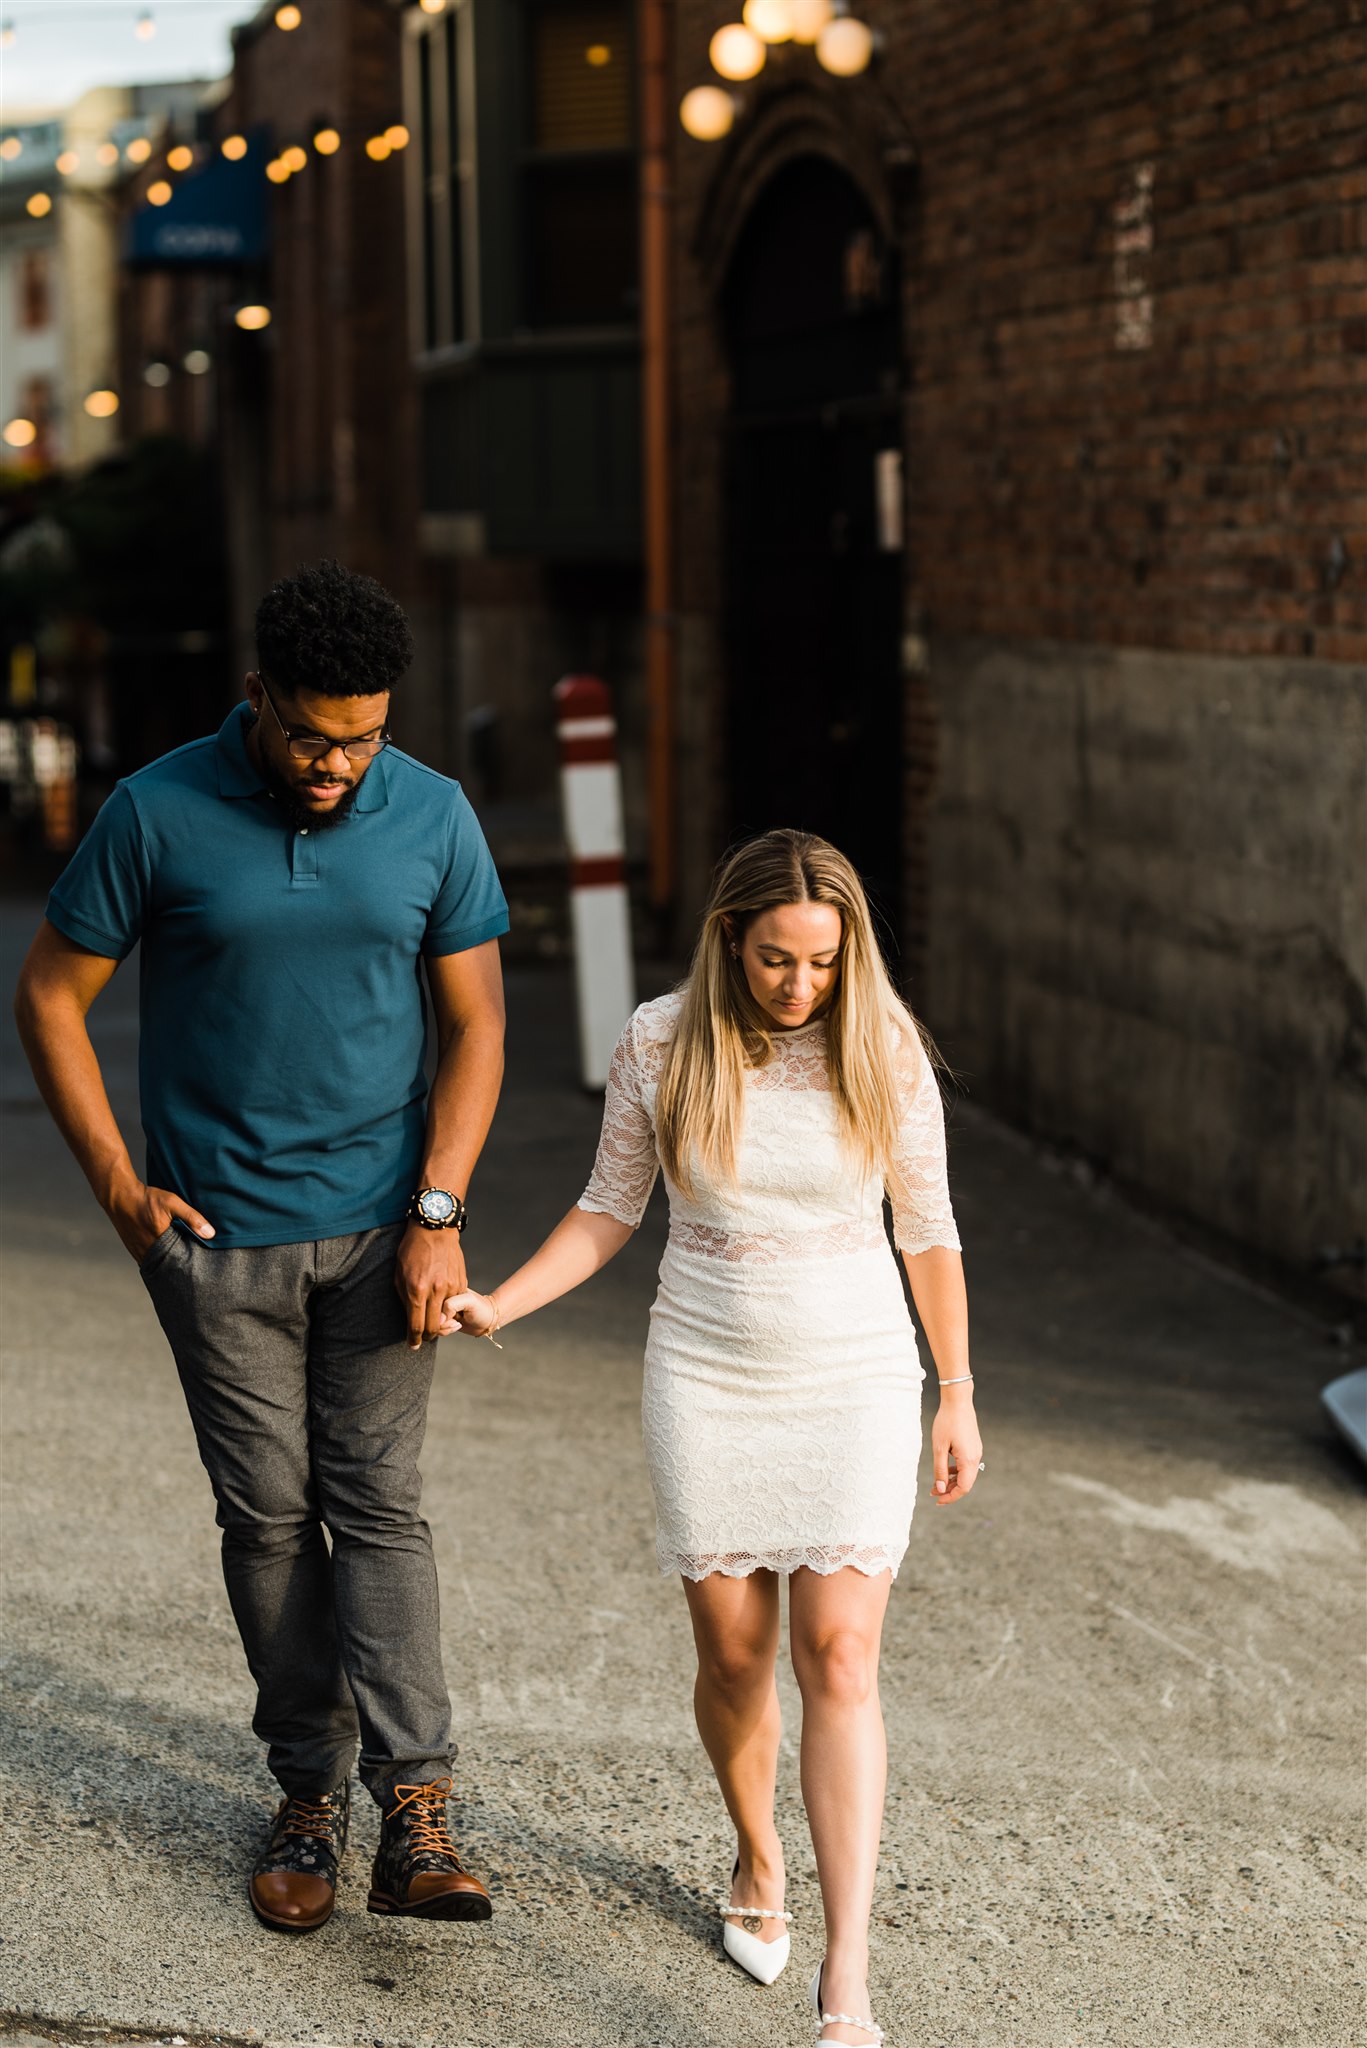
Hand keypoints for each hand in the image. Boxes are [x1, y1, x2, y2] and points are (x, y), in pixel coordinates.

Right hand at [109, 1178, 215, 1264]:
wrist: (120, 1197)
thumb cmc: (147, 1199)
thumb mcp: (172, 1203)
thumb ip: (192, 1217)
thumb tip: (210, 1234)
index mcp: (160, 1242)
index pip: (180, 1260)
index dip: (191, 1261)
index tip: (200, 1261)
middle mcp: (148, 1251)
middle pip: (169, 1265)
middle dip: (181, 1264)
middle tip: (193, 1264)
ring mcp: (139, 1253)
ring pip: (159, 1264)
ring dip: (169, 1262)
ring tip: (181, 1259)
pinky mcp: (133, 1251)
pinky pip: (149, 1260)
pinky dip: (158, 1259)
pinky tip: (166, 1254)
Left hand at [395, 1221, 467, 1349]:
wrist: (435, 1229)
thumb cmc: (412, 1250)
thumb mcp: (399, 1275)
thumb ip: (406, 1299)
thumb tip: (411, 1320)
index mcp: (417, 1290)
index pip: (417, 1326)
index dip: (414, 1340)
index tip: (413, 1345)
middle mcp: (435, 1291)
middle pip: (434, 1327)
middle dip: (427, 1336)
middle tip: (422, 1336)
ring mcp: (451, 1287)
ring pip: (448, 1318)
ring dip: (440, 1322)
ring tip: (432, 1318)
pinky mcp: (461, 1283)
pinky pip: (456, 1304)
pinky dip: (449, 1308)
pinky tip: (441, 1302)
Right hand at [437, 1288, 497, 1337]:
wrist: (487, 1319)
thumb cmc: (481, 1308)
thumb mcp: (469, 1301)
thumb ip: (451, 1305)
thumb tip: (438, 1318)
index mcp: (446, 1289)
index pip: (432, 1304)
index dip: (441, 1315)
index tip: (454, 1316)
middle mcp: (441, 1299)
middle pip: (430, 1316)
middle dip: (443, 1323)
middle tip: (456, 1320)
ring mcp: (441, 1310)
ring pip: (432, 1324)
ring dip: (445, 1328)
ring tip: (457, 1323)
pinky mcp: (442, 1319)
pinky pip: (435, 1328)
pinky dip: (445, 1331)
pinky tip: (456, 1325)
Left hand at [930, 1389, 982, 1504]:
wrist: (958, 1401)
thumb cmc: (946, 1422)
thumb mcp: (938, 1447)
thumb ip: (940, 1470)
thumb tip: (940, 1488)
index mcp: (968, 1460)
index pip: (963, 1488)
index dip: (951, 1497)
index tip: (938, 1500)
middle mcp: (976, 1457)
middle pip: (965, 1483)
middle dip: (949, 1490)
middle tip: (933, 1492)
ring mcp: (976, 1451)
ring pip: (966, 1474)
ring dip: (952, 1481)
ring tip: (936, 1483)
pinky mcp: (973, 1446)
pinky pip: (966, 1465)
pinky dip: (955, 1471)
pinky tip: (944, 1470)